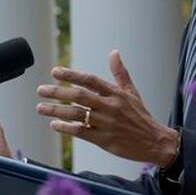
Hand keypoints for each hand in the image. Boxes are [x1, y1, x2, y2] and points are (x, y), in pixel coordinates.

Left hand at [37, 50, 177, 166]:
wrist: (154, 141)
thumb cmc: (141, 116)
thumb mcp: (132, 92)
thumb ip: (120, 73)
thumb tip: (114, 52)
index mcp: (116, 93)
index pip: (90, 80)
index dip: (72, 75)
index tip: (55, 72)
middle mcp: (110, 106)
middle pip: (79, 96)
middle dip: (58, 92)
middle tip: (41, 90)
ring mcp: (107, 123)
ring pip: (77, 114)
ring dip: (56, 110)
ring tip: (41, 108)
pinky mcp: (104, 140)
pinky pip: (81, 132)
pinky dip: (66, 128)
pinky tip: (54, 125)